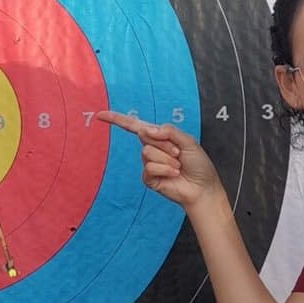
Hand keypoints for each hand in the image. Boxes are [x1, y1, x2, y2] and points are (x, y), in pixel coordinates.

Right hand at [97, 112, 222, 210]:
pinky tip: (174, 174)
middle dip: (165, 143)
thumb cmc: (198, 164)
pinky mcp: (148, 178)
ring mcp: (148, 164)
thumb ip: (168, 131)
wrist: (202, 187)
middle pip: (146, 136)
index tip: (100, 115)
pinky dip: (165, 169)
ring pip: (147, 152)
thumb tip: (146, 129)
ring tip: (177, 166)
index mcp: (159, 137)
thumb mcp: (187, 141)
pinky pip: (149, 167)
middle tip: (178, 153)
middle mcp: (151, 149)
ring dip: (167, 158)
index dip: (117, 120)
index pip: (134, 126)